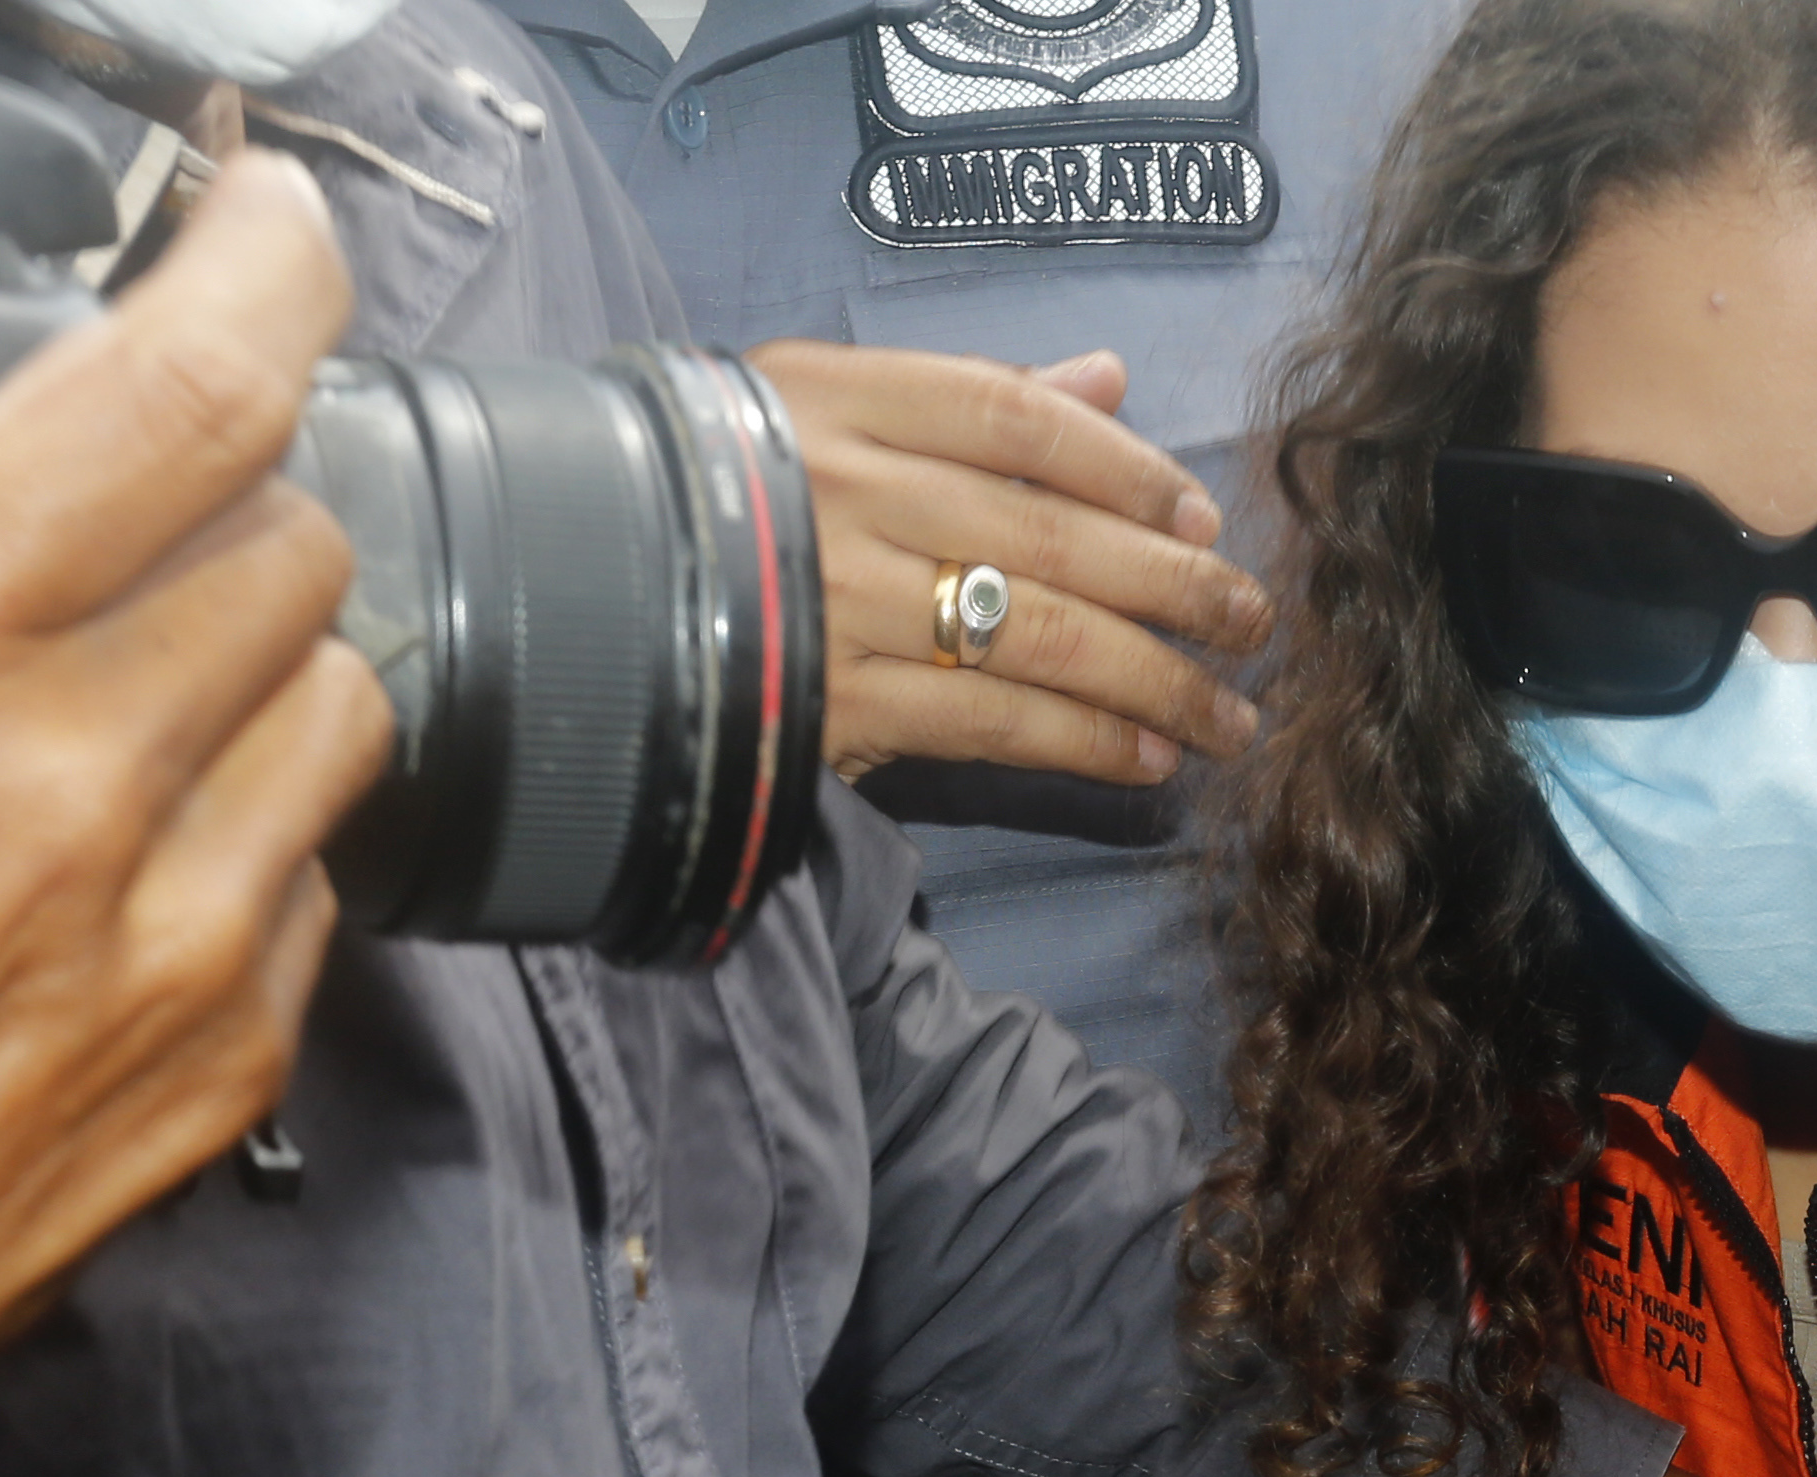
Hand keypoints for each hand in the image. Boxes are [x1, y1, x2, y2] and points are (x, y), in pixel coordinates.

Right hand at [0, 151, 383, 1476]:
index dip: (263, 270)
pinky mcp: (219, 1064)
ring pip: (341, 704)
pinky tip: (126, 856)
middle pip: (294, 542)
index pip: (184, 391)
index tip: (274, 230)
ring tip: (138, 689)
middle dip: (229, 505)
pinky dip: (247, 835)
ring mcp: (168, 937)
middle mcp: (66, 782)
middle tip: (140, 518)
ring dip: (264, 667)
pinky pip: (313, 878)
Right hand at [752, 340, 1272, 788]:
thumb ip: (975, 399)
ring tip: (1229, 716)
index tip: (1204, 513)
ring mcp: (834, 601)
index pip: (1016, 417)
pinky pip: (990, 721)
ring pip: (1038, 636)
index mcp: (838, 398)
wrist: (563, 588)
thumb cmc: (726, 488)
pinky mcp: (829, 702)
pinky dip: (1085, 742)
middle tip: (1253, 622)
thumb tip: (1111, 379)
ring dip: (1157, 684)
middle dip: (1175, 588)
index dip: (1128, 467)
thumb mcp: (824, 406)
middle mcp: (841, 491)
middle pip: (1051, 535)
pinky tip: (1149, 758)